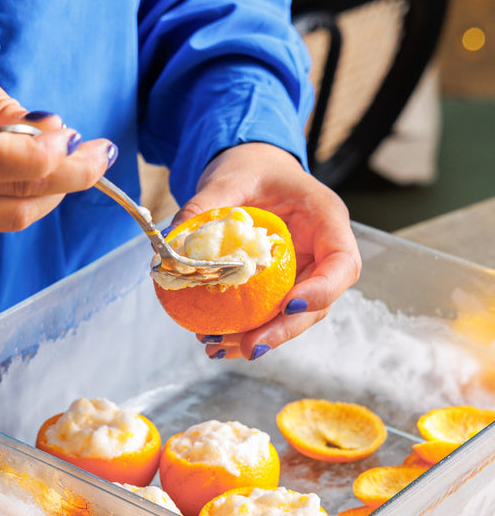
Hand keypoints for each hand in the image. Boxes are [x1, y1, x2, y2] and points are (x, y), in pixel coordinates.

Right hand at [0, 54, 115, 240]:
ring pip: (12, 218)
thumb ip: (8, 109)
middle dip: (71, 178)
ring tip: (69, 163)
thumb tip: (58, 138)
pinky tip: (29, 178)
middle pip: (16, 198)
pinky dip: (22, 201)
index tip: (76, 138)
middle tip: (98, 155)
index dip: (49, 157)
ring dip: (52, 193)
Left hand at [172, 142, 361, 360]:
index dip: (323, 290)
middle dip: (284, 330)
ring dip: (259, 337)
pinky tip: (212, 338)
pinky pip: (268, 312)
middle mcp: (322, 251)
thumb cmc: (250, 168)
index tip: (288, 305)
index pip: (343, 263)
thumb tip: (171, 241)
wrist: (251, 171)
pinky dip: (243, 328)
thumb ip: (204, 205)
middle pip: (319, 302)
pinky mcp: (281, 285)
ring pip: (293, 316)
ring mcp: (304, 272)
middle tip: (248, 347)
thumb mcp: (228, 178)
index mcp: (326, 219)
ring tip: (218, 346)